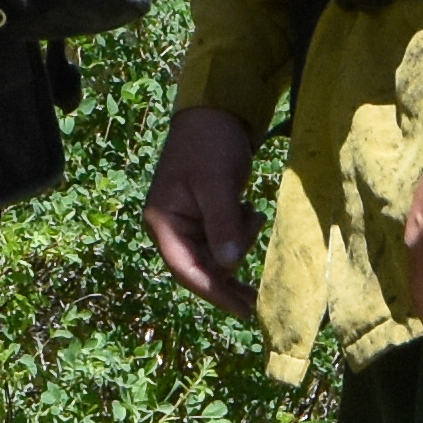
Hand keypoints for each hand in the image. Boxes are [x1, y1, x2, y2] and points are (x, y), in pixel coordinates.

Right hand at [146, 102, 262, 309]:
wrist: (214, 112)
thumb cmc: (209, 144)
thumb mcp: (216, 183)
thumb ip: (222, 224)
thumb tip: (229, 265)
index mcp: (163, 222)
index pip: (186, 268)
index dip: (213, 292)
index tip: (242, 310)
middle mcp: (171, 227)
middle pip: (200, 266)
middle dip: (229, 274)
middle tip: (259, 296)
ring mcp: (187, 222)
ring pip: (214, 255)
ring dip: (238, 246)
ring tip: (254, 216)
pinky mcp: (204, 215)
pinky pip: (221, 240)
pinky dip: (239, 237)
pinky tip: (252, 218)